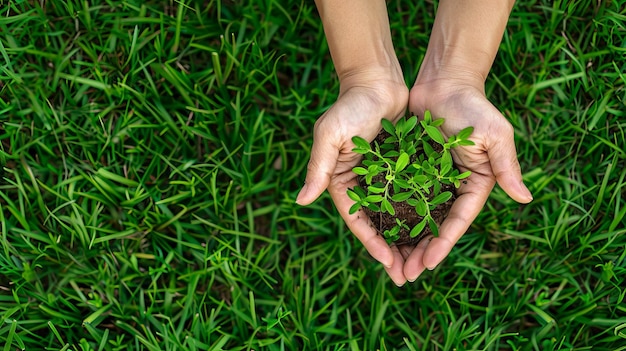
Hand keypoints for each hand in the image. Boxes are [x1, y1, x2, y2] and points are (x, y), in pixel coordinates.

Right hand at [296, 77, 410, 285]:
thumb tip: (301, 201)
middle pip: (378, 225)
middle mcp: (363, 184)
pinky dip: (423, 213)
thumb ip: (318, 168)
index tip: (389, 263)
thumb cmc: (349, 105)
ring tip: (425, 261)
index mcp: (342, 181)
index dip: (372, 243)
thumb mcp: (330, 135)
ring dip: (410, 238)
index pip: (357, 220)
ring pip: (398, 215)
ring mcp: (384, 178)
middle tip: (408, 275)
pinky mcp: (403, 167)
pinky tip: (438, 229)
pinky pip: (414, 195)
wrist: (377, 80)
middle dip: (393, 251)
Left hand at [400, 79, 532, 281]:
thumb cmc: (473, 105)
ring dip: (403, 240)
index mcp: (474, 184)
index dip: (443, 243)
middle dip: (420, 251)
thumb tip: (525, 199)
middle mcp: (451, 187)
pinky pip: (397, 196)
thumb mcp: (494, 134)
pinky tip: (375, 231)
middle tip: (404, 275)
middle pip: (435, 226)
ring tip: (388, 263)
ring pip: (414, 217)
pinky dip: (389, 214)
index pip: (458, 220)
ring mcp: (429, 180)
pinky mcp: (410, 170)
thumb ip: (506, 165)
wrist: (443, 81)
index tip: (427, 263)